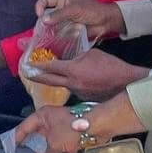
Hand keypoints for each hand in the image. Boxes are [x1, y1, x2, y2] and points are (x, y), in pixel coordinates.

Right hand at [15, 105, 85, 152]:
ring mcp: (61, 129)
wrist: (97, 126)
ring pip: (51, 146)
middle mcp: (50, 121)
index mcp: (42, 116)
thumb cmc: (73, 128)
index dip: (17, 139)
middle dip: (36, 152)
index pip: (24, 127)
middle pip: (38, 138)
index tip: (11, 149)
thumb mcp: (55, 143)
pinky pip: (63, 149)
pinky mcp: (72, 137)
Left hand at [29, 48, 146, 100]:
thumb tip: (67, 55)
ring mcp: (76, 93)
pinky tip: (73, 80)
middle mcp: (71, 83)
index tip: (26, 63)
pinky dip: (69, 84)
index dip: (36, 65)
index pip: (49, 67)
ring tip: (47, 73)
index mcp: (73, 70)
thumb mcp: (91, 53)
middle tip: (25, 72)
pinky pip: (71, 89)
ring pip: (60, 85)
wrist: (126, 83)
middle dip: (35, 76)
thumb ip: (76, 54)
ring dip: (53, 79)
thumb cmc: (110, 65)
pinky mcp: (83, 99)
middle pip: (47, 80)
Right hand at [34, 0, 124, 41]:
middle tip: (43, 30)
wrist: (106, 22)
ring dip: (51, 31)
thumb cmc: (92, 10)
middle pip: (45, 16)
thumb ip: (59, 14)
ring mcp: (64, 22)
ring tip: (52, 36)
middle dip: (44, 22)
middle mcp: (60, 11)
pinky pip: (59, 35)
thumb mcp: (74, 9)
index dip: (40, 7)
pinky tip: (61, 39)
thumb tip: (43, 20)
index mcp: (61, 1)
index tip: (40, 16)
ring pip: (51, 27)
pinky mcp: (68, 32)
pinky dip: (59, 37)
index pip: (44, 1)